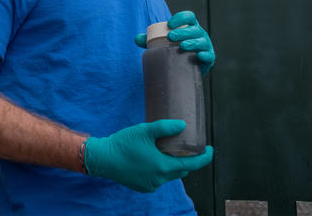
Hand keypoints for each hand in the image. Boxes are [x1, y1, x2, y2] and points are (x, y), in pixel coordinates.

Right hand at [84, 120, 213, 192]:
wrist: (102, 159)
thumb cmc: (123, 144)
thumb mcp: (144, 131)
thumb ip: (165, 128)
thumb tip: (183, 125)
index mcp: (163, 166)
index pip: (193, 164)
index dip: (205, 157)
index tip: (210, 149)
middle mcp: (160, 179)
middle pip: (182, 170)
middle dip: (188, 160)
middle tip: (187, 147)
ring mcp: (151, 185)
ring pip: (169, 175)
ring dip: (172, 165)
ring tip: (167, 152)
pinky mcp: (142, 187)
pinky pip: (158, 179)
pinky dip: (160, 171)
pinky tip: (151, 161)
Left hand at [135, 11, 214, 74]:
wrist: (184, 68)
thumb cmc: (173, 51)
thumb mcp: (161, 44)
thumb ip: (149, 40)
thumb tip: (136, 38)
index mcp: (189, 27)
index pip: (189, 17)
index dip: (181, 18)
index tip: (169, 24)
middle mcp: (200, 34)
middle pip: (194, 29)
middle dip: (183, 32)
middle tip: (171, 37)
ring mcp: (205, 46)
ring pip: (202, 41)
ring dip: (193, 42)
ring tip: (182, 46)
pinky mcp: (208, 59)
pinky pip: (209, 56)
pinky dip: (205, 55)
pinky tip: (198, 56)